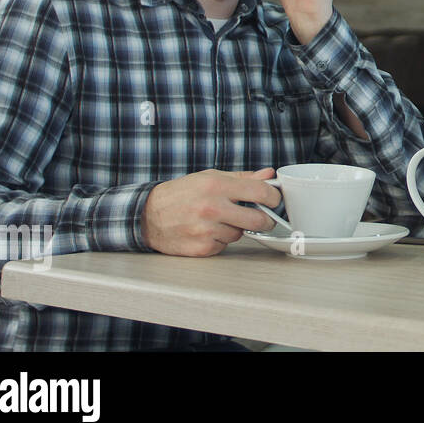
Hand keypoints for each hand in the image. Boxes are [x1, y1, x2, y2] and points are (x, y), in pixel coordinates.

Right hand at [142, 168, 281, 256]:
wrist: (148, 215)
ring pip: (240, 234)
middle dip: (265, 220)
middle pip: (258, 219)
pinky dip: (220, 240)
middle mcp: (212, 208)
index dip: (274, 197)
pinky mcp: (202, 248)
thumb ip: (242, 178)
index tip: (275, 200)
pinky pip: (225, 246)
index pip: (260, 192)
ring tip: (218, 220)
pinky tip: (207, 232)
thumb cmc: (181, 194)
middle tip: (262, 217)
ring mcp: (206, 230)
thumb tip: (268, 174)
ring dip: (236, 229)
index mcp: (216, 186)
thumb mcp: (210, 177)